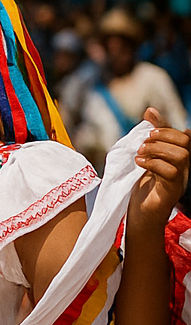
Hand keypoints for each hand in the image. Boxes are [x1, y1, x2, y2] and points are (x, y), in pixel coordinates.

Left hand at [129, 107, 189, 230]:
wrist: (140, 214)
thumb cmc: (142, 185)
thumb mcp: (144, 156)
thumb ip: (148, 137)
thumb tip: (151, 110)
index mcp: (177, 157)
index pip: (181, 134)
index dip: (166, 125)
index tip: (149, 123)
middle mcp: (183, 166)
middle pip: (185, 142)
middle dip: (163, 136)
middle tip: (143, 142)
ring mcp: (180, 178)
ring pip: (181, 155)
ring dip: (157, 149)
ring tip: (140, 153)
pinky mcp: (171, 190)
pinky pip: (171, 172)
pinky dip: (152, 163)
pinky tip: (139, 163)